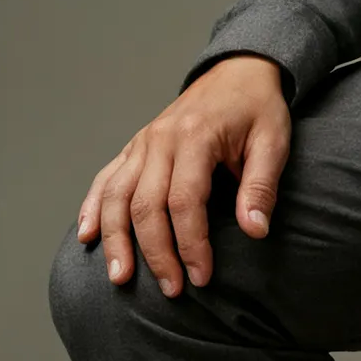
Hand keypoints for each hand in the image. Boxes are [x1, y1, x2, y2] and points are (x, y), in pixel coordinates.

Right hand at [76, 53, 289, 297]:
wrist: (239, 71)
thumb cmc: (258, 109)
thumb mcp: (274, 141)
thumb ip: (262, 185)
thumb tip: (255, 232)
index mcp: (196, 136)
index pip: (185, 201)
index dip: (191, 243)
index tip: (201, 276)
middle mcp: (160, 139)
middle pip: (146, 205)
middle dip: (155, 252)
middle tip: (171, 288)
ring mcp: (142, 142)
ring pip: (115, 197)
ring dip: (115, 240)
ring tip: (120, 277)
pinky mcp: (133, 147)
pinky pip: (104, 179)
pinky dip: (91, 208)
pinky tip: (86, 236)